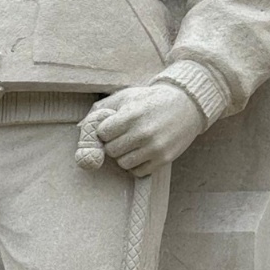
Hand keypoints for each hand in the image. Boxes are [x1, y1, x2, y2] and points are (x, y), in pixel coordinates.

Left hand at [91, 85, 205, 175]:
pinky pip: (138, 172)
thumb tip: (81, 127)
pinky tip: (141, 152)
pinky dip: (135, 165)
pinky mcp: (163, 160)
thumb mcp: (127, 97)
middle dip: (113, 143)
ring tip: (132, 144)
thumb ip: (102, 109)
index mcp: (132, 115)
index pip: (103, 134)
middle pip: (111, 150)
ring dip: (123, 155)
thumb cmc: (152, 100)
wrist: (187, 104)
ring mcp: (154, 148)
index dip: (105, 131)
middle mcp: (143, 133)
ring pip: (123, 163)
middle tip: (123, 135)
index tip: (113, 127)